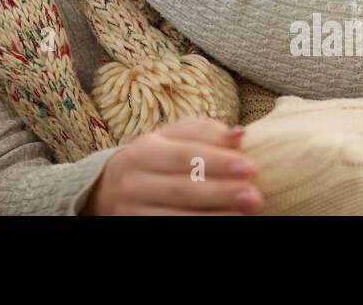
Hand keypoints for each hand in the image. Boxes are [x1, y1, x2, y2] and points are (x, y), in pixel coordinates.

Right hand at [81, 117, 263, 214]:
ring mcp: (133, 212)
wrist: (108, 190)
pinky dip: (199, 229)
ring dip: (214, 217)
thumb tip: (239, 134)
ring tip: (244, 214)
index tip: (250, 167)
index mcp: (143, 151)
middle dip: (220, 192)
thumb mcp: (169, 138)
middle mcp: (134, 182)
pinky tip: (224, 226)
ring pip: (176, 217)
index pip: (183, 156)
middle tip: (254, 195)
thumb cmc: (153, 160)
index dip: (217, 162)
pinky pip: (170, 231)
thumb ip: (203, 132)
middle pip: (181, 188)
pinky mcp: (136, 229)